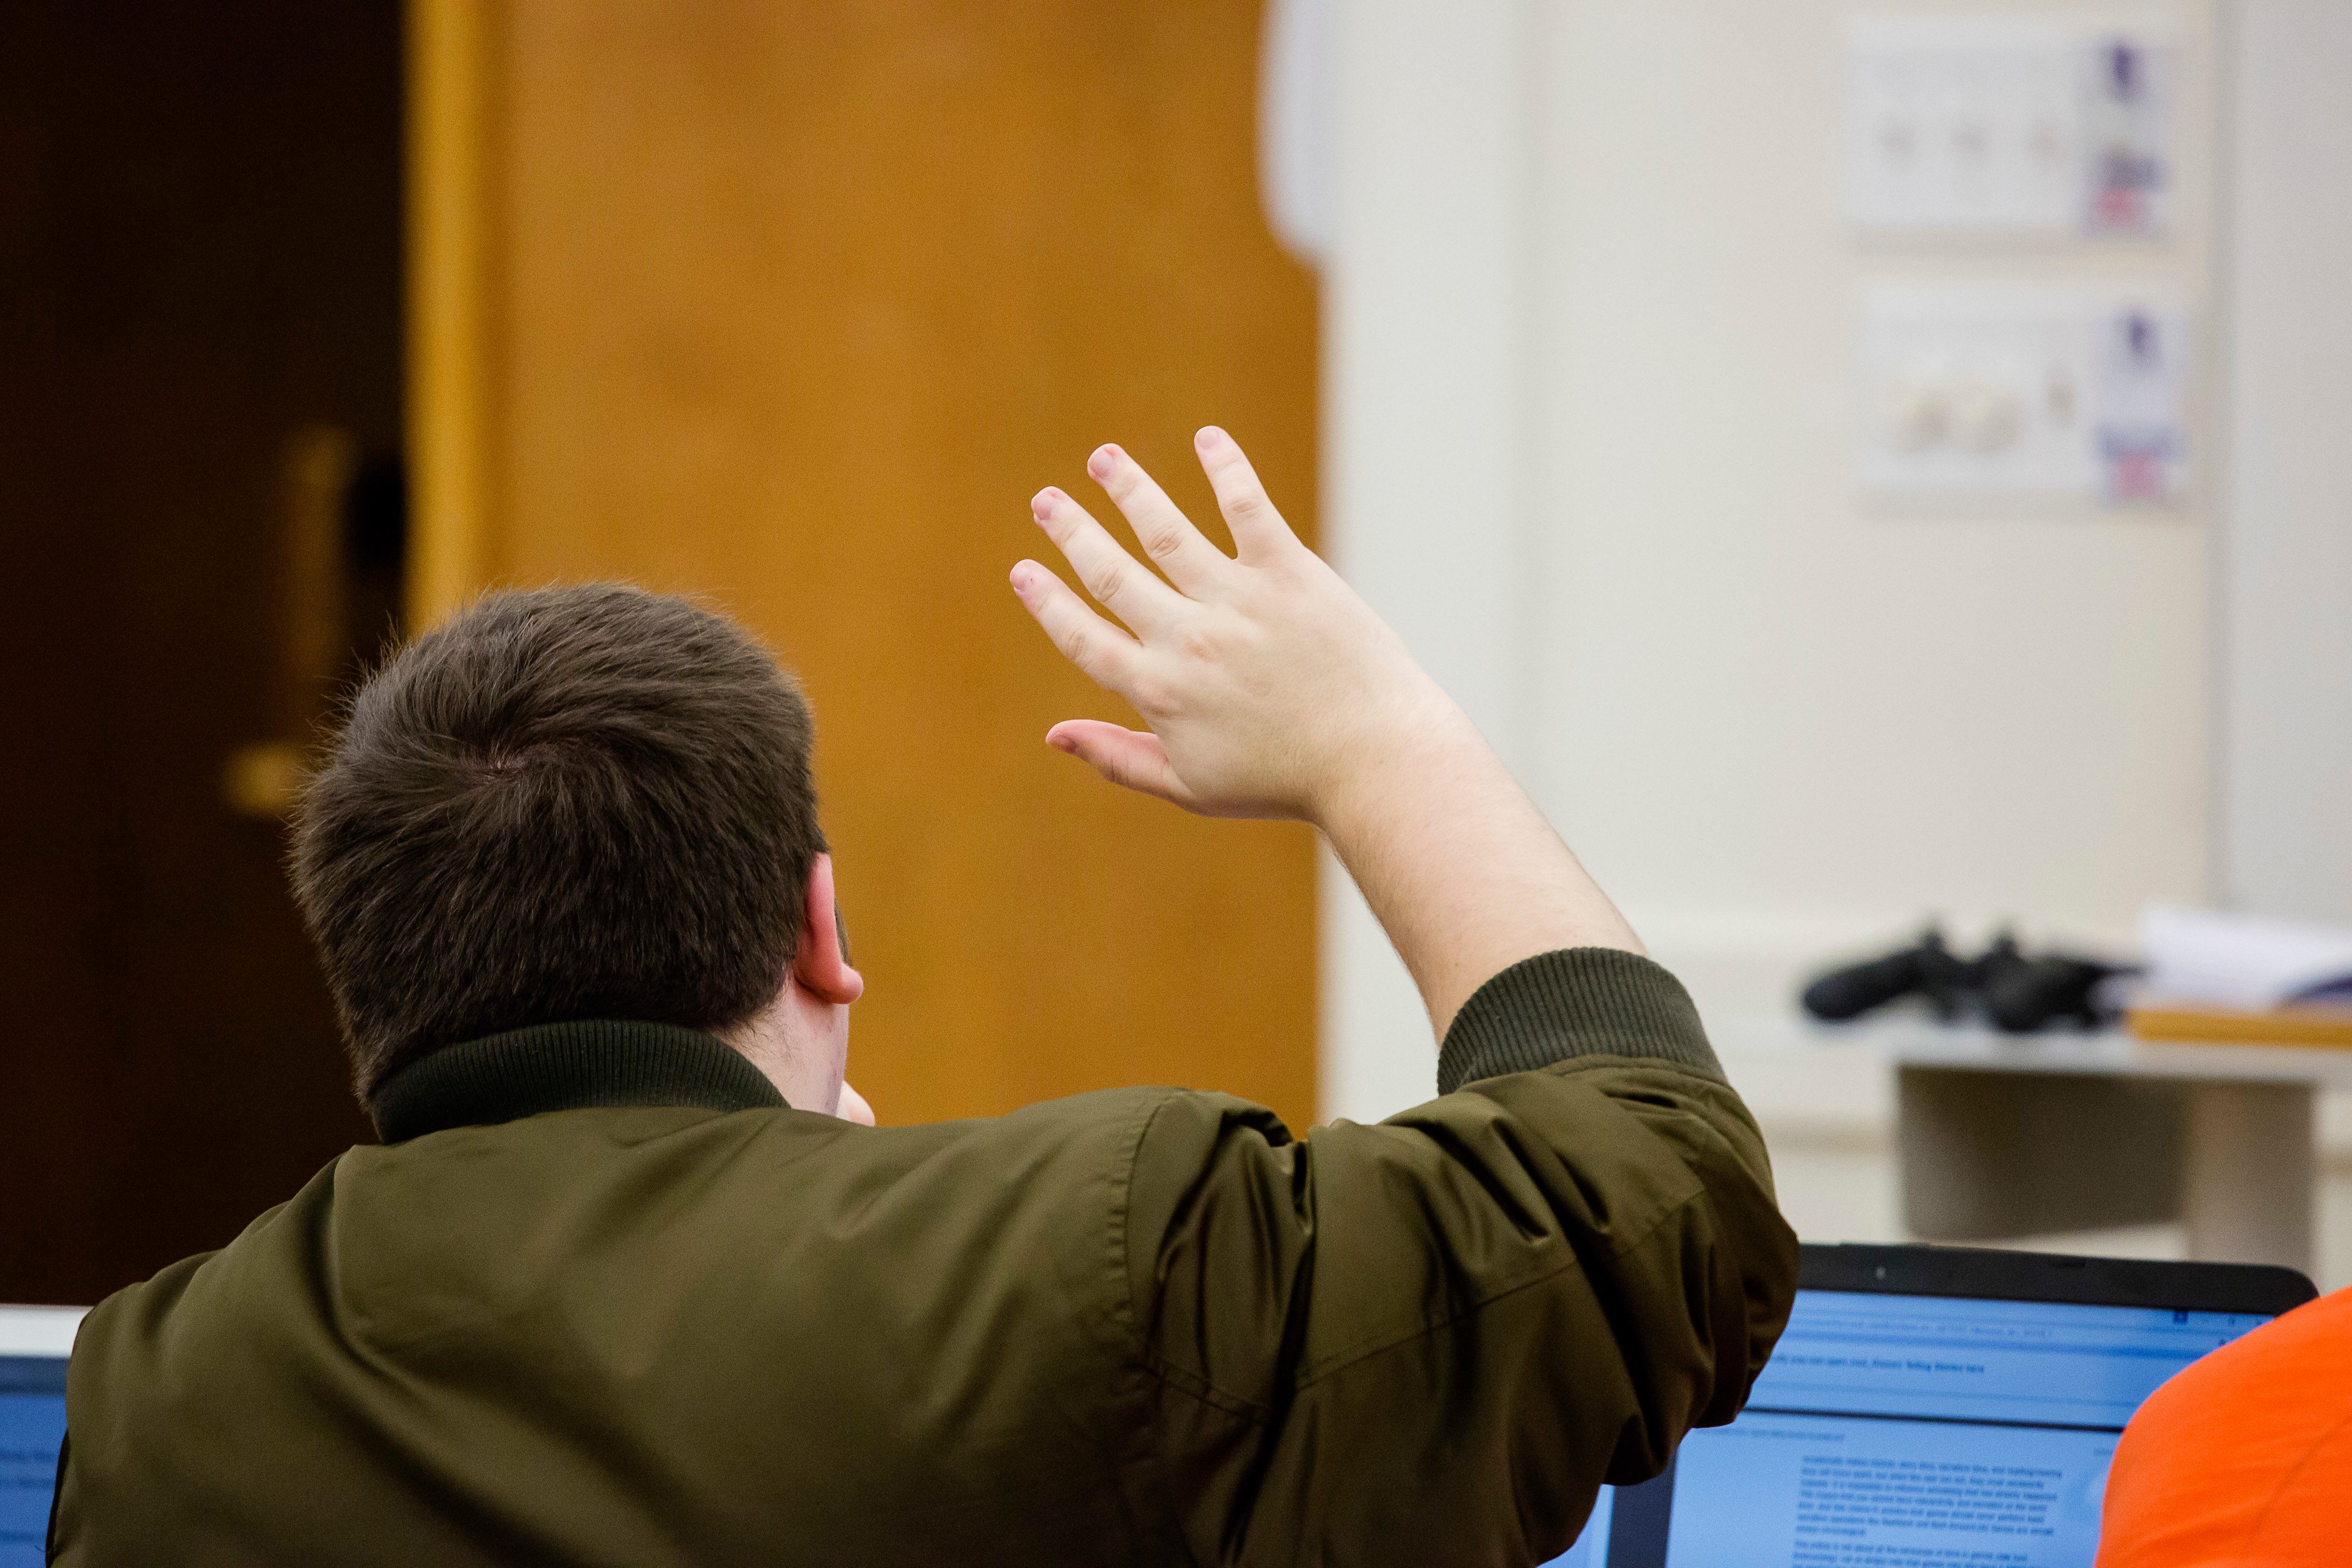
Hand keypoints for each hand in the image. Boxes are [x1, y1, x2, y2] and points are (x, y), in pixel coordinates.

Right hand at [1012, 426, 1642, 1037]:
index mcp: (1160, 693)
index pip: (1084, 637)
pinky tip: (1207, 438)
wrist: (1374, 759)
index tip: (1024, 571)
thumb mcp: (1191, 785)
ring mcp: (1238, 601)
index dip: (1048, 602)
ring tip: (1103, 459)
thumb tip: (1052, 735)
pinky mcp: (1290, 573)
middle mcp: (1189, 640)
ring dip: (1129, 489)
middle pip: (1112, 574)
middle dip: (1072, 533)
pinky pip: (1247, 508)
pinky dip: (1225, 469)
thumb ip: (1118, 758)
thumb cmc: (1284, 779)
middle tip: (1046, 501)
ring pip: (1165, 530)